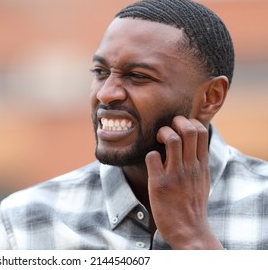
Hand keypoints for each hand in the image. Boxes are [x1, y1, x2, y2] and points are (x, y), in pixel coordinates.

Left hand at [145, 116, 222, 248]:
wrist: (189, 231)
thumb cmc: (193, 204)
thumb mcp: (202, 180)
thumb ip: (198, 161)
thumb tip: (193, 145)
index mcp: (201, 164)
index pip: (201, 130)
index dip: (188, 122)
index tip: (180, 128)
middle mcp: (190, 166)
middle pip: (188, 129)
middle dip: (175, 121)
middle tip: (167, 129)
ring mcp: (175, 174)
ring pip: (170, 139)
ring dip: (161, 133)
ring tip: (157, 141)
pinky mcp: (159, 183)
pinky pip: (151, 156)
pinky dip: (149, 154)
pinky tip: (151, 163)